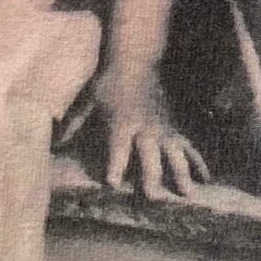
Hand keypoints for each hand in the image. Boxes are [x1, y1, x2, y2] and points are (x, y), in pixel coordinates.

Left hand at [62, 66, 210, 200]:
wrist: (135, 63)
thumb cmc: (108, 84)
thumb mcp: (88, 101)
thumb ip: (74, 124)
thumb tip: (55, 143)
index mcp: (121, 122)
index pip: (117, 147)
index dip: (115, 164)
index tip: (113, 183)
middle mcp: (144, 128)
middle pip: (148, 155)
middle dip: (150, 176)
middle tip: (152, 197)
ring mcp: (162, 129)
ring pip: (174, 154)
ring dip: (181, 173)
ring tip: (187, 193)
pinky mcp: (173, 129)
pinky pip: (188, 147)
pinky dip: (198, 162)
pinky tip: (205, 179)